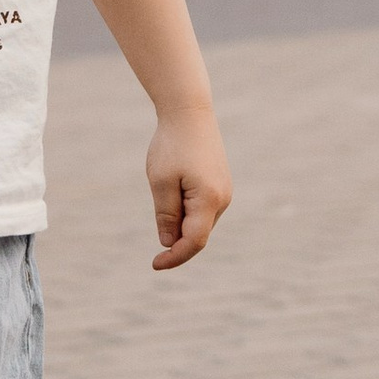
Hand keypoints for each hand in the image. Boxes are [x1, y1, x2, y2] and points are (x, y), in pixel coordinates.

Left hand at [146, 103, 232, 270]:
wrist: (190, 113)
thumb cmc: (172, 145)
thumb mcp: (161, 182)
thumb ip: (166, 215)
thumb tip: (169, 243)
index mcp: (208, 199)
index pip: (193, 242)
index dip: (174, 257)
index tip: (155, 264)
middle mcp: (222, 199)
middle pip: (197, 234)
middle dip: (175, 238)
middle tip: (157, 211)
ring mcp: (224, 192)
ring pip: (200, 222)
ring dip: (180, 221)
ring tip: (166, 186)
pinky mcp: (221, 185)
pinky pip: (203, 209)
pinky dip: (186, 211)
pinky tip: (174, 188)